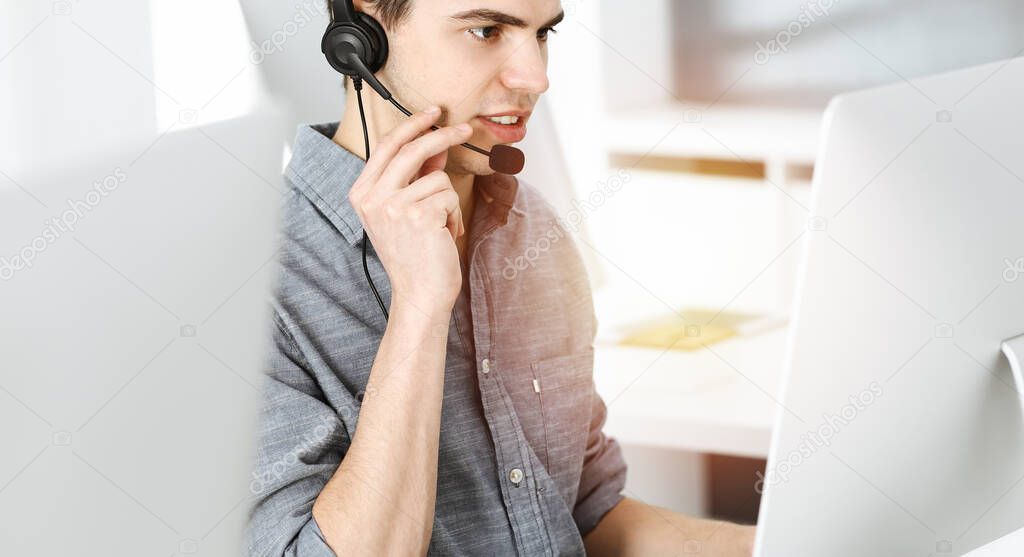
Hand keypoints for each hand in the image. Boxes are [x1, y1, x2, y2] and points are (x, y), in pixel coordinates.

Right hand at [347, 106, 473, 314]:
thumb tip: (436, 144)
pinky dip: (454, 215)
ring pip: (437, 177)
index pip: (387, 146)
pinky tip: (443, 235)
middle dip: (442, 135)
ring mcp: (393, 205)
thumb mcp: (407, 210)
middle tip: (462, 129)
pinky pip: (449, 196)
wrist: (420, 294)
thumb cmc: (415, 255)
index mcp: (362, 194)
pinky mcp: (419, 215)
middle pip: (412, 148)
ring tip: (440, 227)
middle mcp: (372, 198)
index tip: (432, 113)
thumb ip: (417, 176)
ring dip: (448, 201)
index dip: (412, 124)